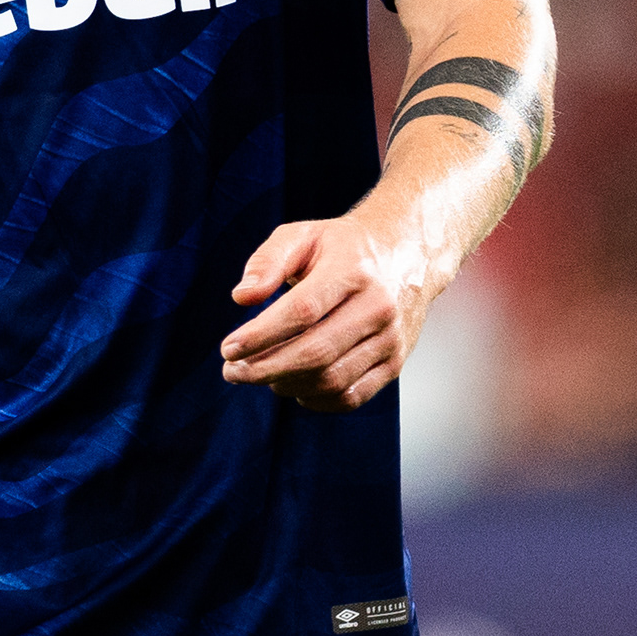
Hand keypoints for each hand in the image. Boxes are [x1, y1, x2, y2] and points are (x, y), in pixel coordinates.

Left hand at [221, 213, 432, 412]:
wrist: (408, 254)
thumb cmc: (343, 247)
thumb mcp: (303, 235)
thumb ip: (267, 261)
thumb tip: (242, 297)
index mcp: (352, 270)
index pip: (302, 311)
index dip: (261, 335)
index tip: (228, 348)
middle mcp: (377, 307)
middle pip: (316, 352)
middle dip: (266, 368)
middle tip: (232, 371)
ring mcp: (390, 339)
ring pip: (332, 379)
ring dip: (286, 385)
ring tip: (258, 375)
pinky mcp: (395, 363)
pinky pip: (352, 396)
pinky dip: (316, 400)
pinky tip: (293, 386)